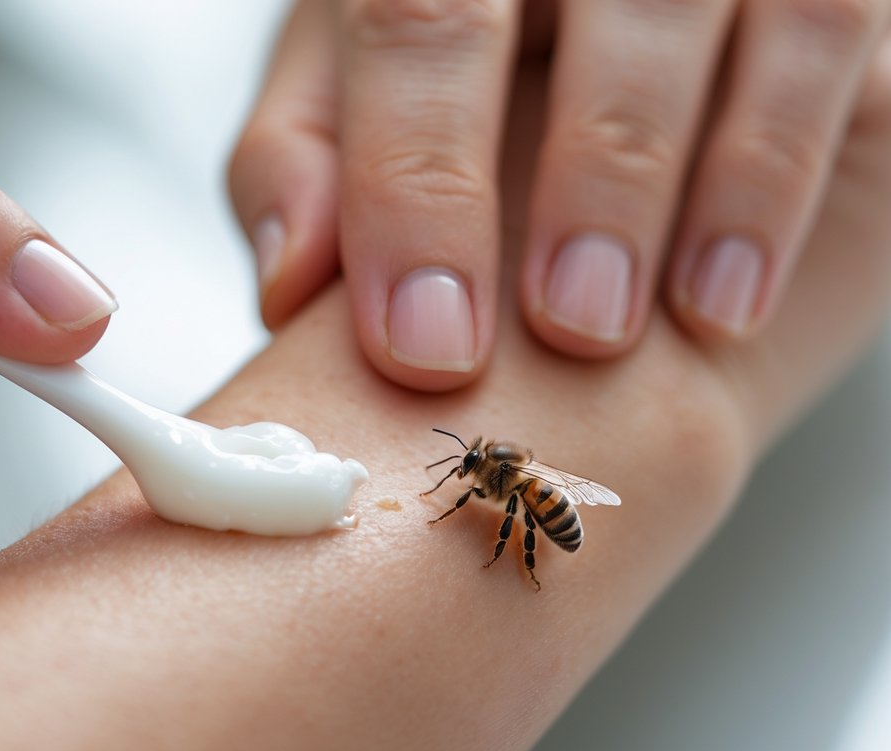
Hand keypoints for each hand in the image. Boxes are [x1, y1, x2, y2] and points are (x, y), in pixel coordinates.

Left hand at [229, 0, 890, 390]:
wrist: (557, 40)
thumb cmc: (439, 84)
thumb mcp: (343, 99)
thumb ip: (305, 162)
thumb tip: (293, 269)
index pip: (418, 20)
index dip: (418, 182)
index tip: (422, 344)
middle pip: (604, 0)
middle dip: (589, 173)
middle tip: (569, 327)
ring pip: (741, 13)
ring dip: (707, 181)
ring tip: (660, 326)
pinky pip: (830, 40)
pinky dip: (779, 176)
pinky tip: (725, 298)